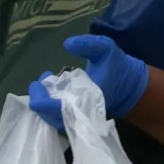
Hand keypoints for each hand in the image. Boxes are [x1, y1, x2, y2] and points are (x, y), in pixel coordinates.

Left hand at [29, 34, 149, 131]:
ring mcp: (77, 119)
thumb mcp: (105, 48)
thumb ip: (88, 44)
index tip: (36, 84)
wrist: (126, 85)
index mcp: (87, 100)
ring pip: (51, 119)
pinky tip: (47, 90)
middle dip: (39, 99)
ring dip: (42, 103)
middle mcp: (80, 114)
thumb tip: (67, 44)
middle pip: (50, 117)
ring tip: (43, 83)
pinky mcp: (75, 119)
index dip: (43, 101)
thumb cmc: (115, 66)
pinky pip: (55, 118)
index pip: (59, 109)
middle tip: (38, 82)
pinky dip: (47, 107)